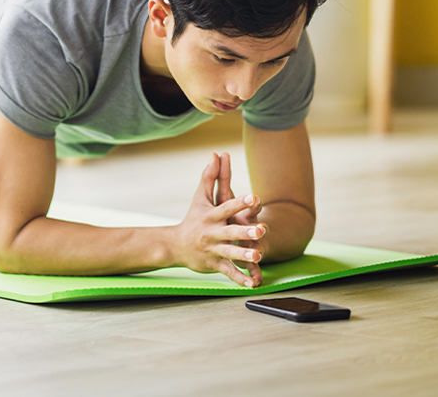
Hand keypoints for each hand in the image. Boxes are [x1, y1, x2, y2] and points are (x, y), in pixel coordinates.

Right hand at [170, 153, 267, 287]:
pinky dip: (240, 279)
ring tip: (258, 256)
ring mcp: (213, 250)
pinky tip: (253, 284)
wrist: (175, 246)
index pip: (226, 207)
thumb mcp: (200, 198)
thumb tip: (216, 153)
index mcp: (211, 216)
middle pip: (230, 232)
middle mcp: (212, 233)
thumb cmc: (192, 218)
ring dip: (244, 256)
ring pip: (230, 253)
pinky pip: (229, 272)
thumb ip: (210, 176)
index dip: (240, 202)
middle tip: (262, 230)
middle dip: (245, 232)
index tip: (255, 198)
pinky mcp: (215, 264)